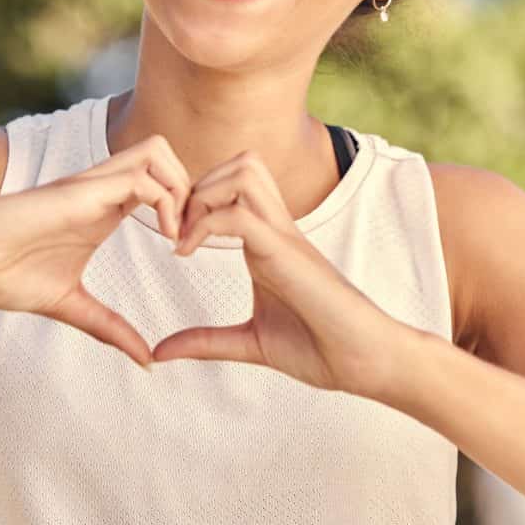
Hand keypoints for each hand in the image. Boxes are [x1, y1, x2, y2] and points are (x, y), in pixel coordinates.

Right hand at [0, 134, 190, 370]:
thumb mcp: (70, 305)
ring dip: (182, 190)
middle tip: (194, 240)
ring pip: (158, 153)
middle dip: (193, 192)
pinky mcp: (81, 191)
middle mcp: (101, 189)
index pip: (160, 183)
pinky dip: (165, 202)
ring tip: (181, 237)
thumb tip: (145, 360)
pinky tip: (165, 238)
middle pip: (166, 157)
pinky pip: (142, 178)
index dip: (184, 208)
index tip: (189, 252)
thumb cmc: (2, 273)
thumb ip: (108, 327)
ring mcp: (92, 185)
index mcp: (102, 210)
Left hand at [151, 150, 403, 396]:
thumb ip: (205, 342)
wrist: (364, 361)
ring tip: (183, 237)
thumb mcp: (249, 343)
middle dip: (197, 186)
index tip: (171, 239)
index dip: (194, 200)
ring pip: (244, 172)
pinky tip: (187, 253)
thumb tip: (160, 352)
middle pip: (241, 163)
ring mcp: (284, 237)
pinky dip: (204, 225)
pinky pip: (239, 216)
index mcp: (268, 242)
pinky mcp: (287, 254)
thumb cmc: (319, 348)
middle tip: (174, 230)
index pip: (235, 185)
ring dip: (202, 195)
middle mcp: (277, 229)